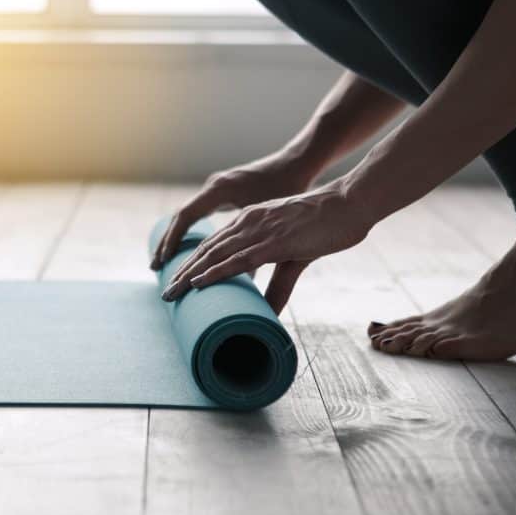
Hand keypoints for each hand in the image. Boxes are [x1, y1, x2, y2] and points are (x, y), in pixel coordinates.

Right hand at [151, 153, 315, 269]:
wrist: (297, 162)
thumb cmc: (288, 187)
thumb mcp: (271, 218)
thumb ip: (256, 243)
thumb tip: (245, 280)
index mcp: (220, 190)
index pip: (186, 216)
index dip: (173, 240)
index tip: (164, 261)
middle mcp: (213, 187)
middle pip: (181, 217)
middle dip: (167, 243)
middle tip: (153, 267)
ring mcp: (216, 188)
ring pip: (188, 216)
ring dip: (174, 238)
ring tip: (161, 262)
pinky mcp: (223, 193)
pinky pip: (198, 213)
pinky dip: (188, 231)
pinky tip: (184, 246)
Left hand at [160, 182, 371, 312]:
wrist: (350, 203)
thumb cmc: (326, 226)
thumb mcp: (294, 255)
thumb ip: (279, 283)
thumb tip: (269, 311)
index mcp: (250, 220)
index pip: (213, 243)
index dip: (192, 263)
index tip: (176, 281)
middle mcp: (248, 222)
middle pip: (206, 250)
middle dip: (183, 272)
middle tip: (165, 293)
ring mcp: (260, 230)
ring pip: (215, 254)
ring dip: (190, 275)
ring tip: (172, 293)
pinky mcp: (275, 241)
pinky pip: (239, 259)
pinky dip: (215, 271)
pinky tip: (198, 282)